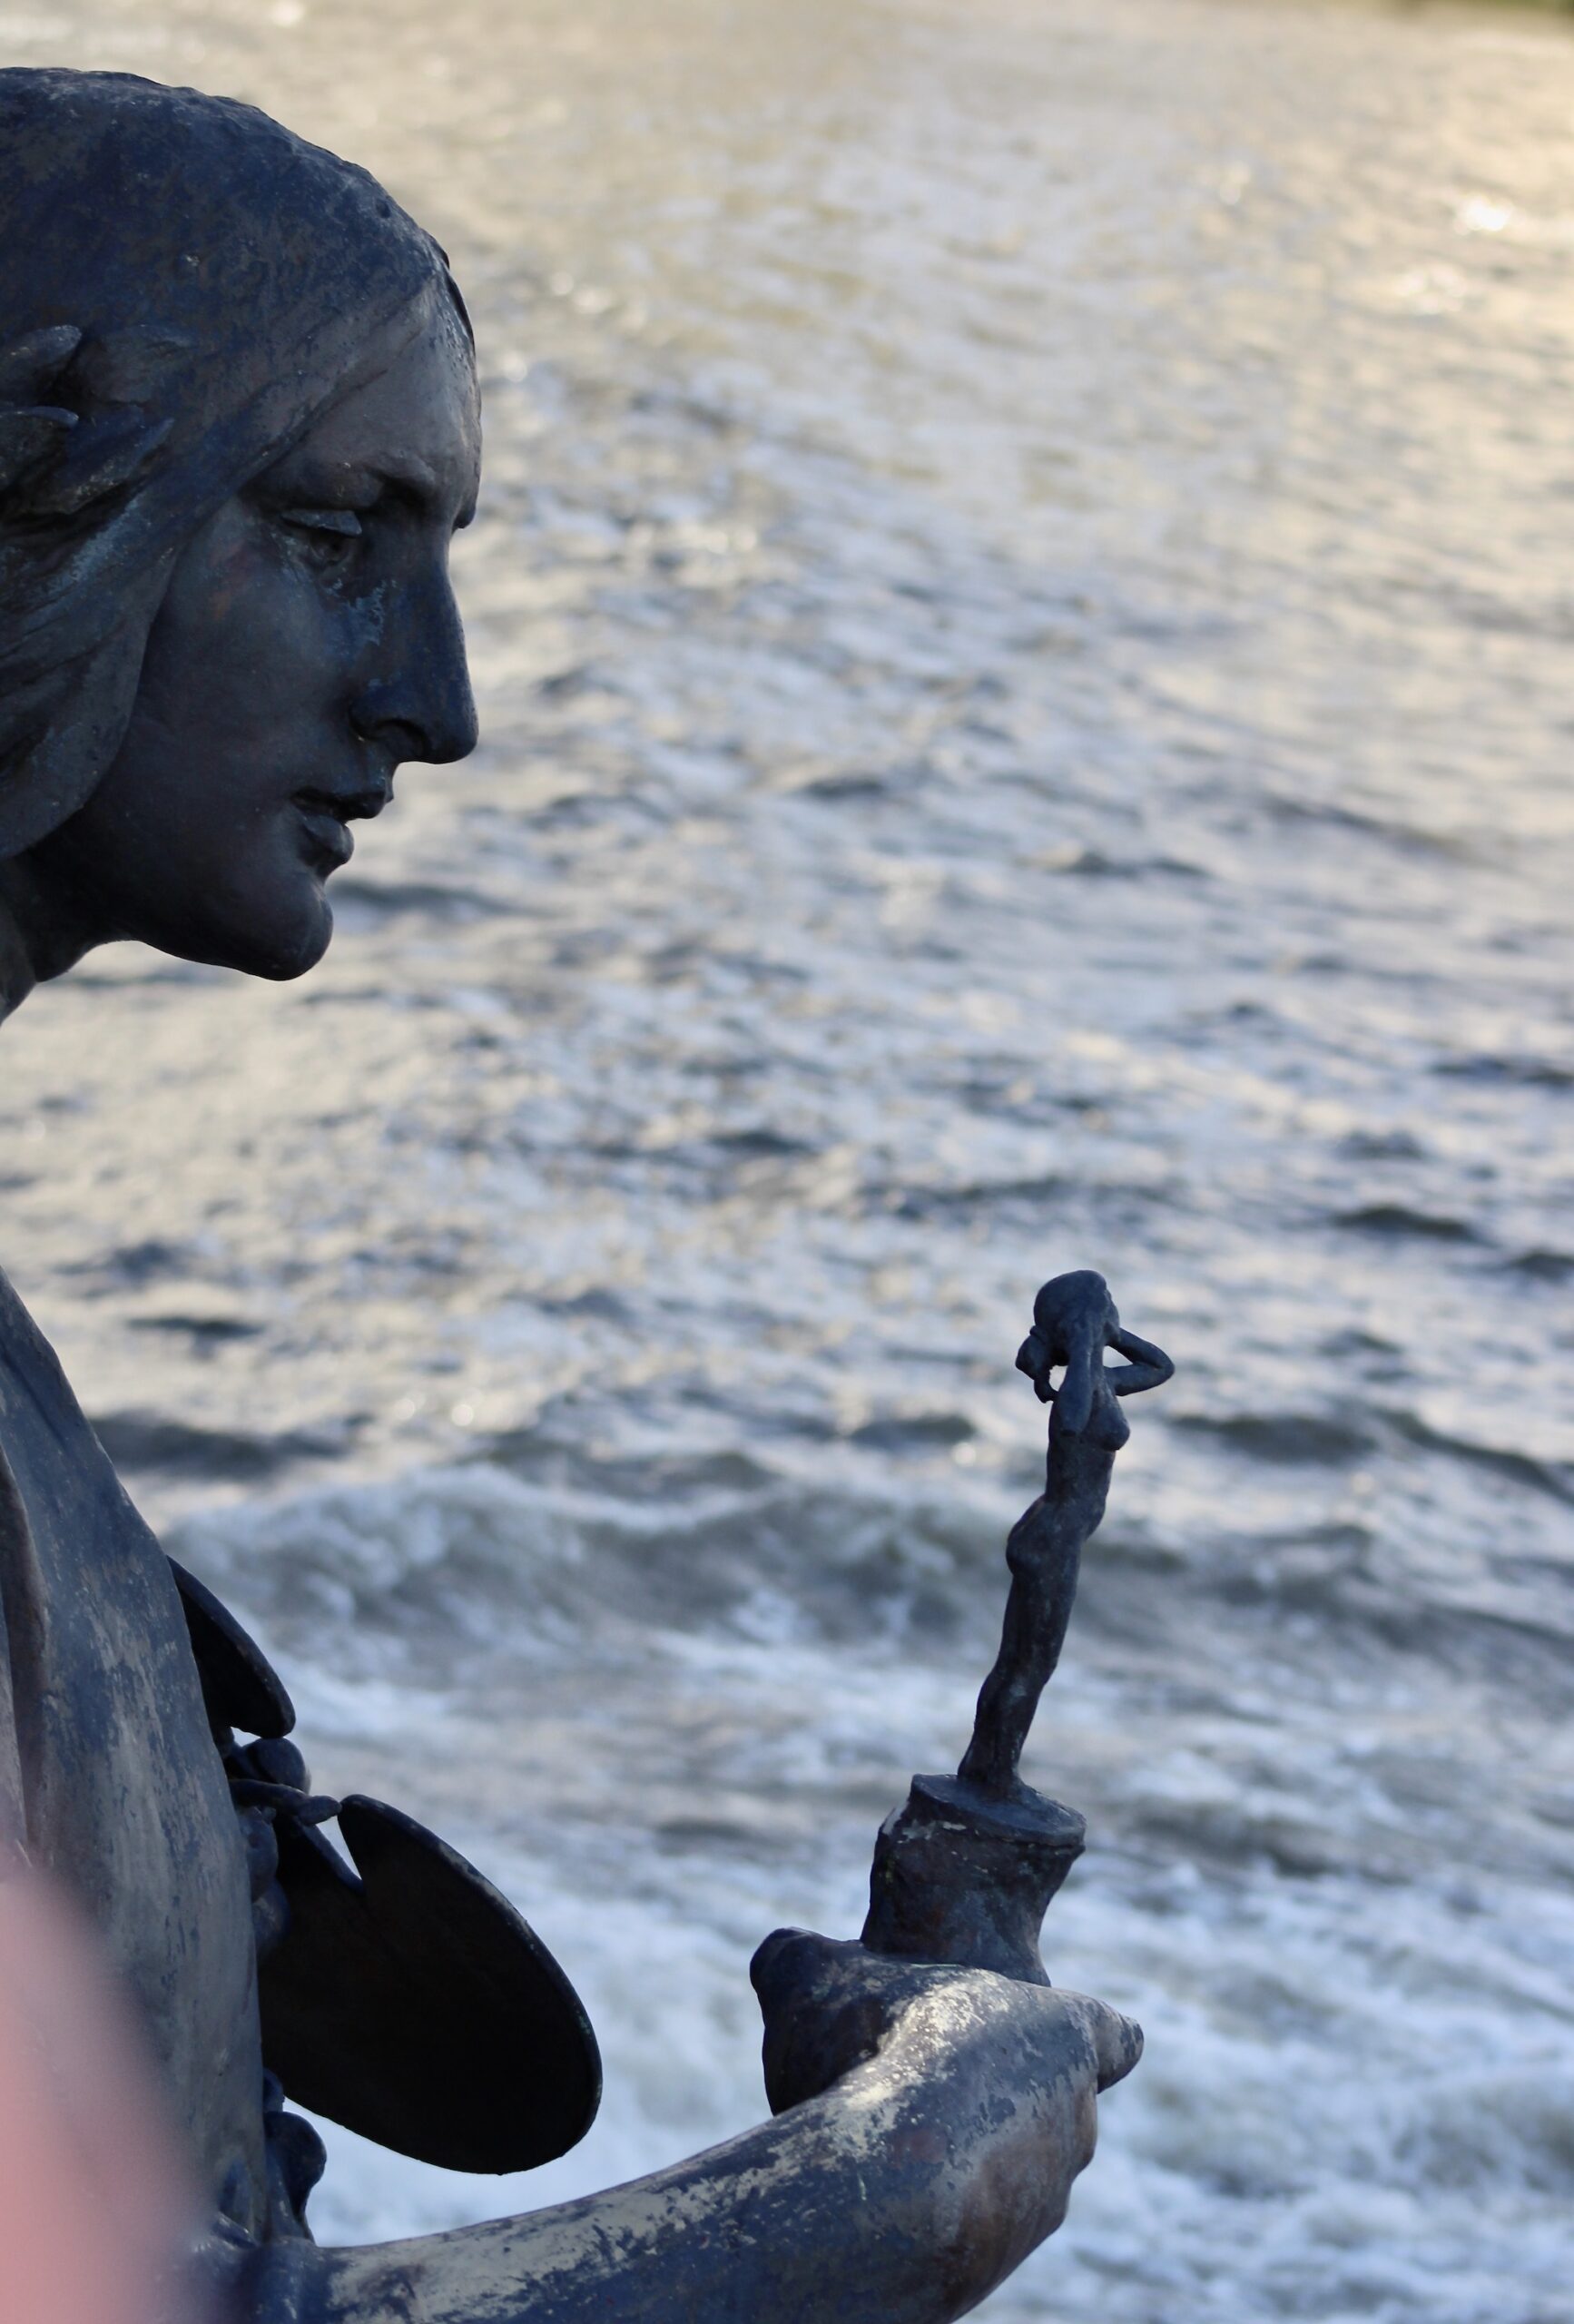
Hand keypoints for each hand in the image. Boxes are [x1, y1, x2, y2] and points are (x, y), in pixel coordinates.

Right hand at [752, 1929, 1140, 2305]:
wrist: (897, 2185)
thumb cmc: (877, 2052)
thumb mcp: (819, 1974)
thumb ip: (802, 1956)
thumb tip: (778, 1953)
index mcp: (1061, 2034)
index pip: (1116, 2037)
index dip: (1090, 2036)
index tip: (1046, 2036)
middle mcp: (1075, 2119)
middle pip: (1051, 2101)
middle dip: (987, 2092)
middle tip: (912, 2080)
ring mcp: (1045, 2195)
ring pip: (1012, 2166)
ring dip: (959, 2154)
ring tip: (885, 2144)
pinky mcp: (1005, 2256)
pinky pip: (978, 2221)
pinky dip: (937, 2208)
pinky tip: (879, 2194)